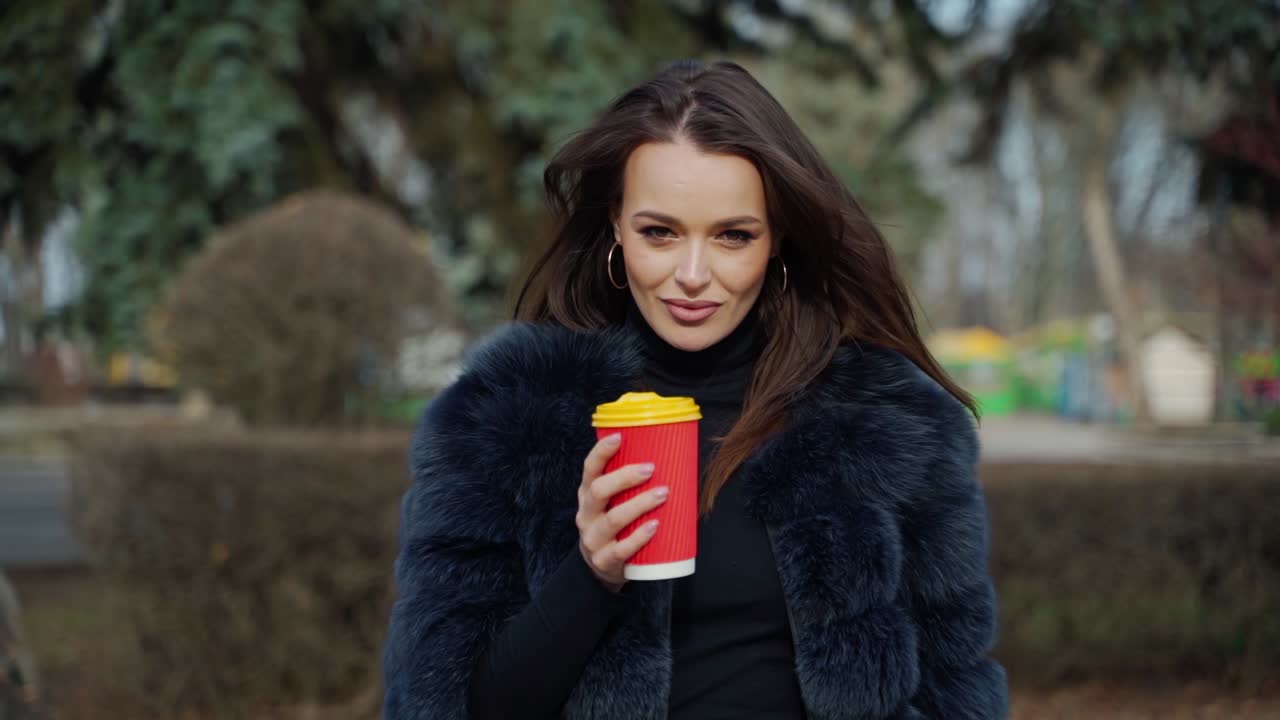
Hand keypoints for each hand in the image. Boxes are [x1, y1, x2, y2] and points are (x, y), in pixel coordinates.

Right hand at [576, 433, 667, 591]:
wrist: (602, 567)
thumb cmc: (616, 524)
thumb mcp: (613, 502)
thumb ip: (630, 484)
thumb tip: (670, 455)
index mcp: (588, 494)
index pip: (589, 468)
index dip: (601, 451)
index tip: (619, 437)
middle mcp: (586, 514)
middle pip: (599, 491)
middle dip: (625, 477)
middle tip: (651, 468)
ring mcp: (593, 539)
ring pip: (613, 519)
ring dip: (639, 504)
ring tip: (663, 494)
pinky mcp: (604, 560)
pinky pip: (622, 549)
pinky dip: (639, 536)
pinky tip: (655, 526)